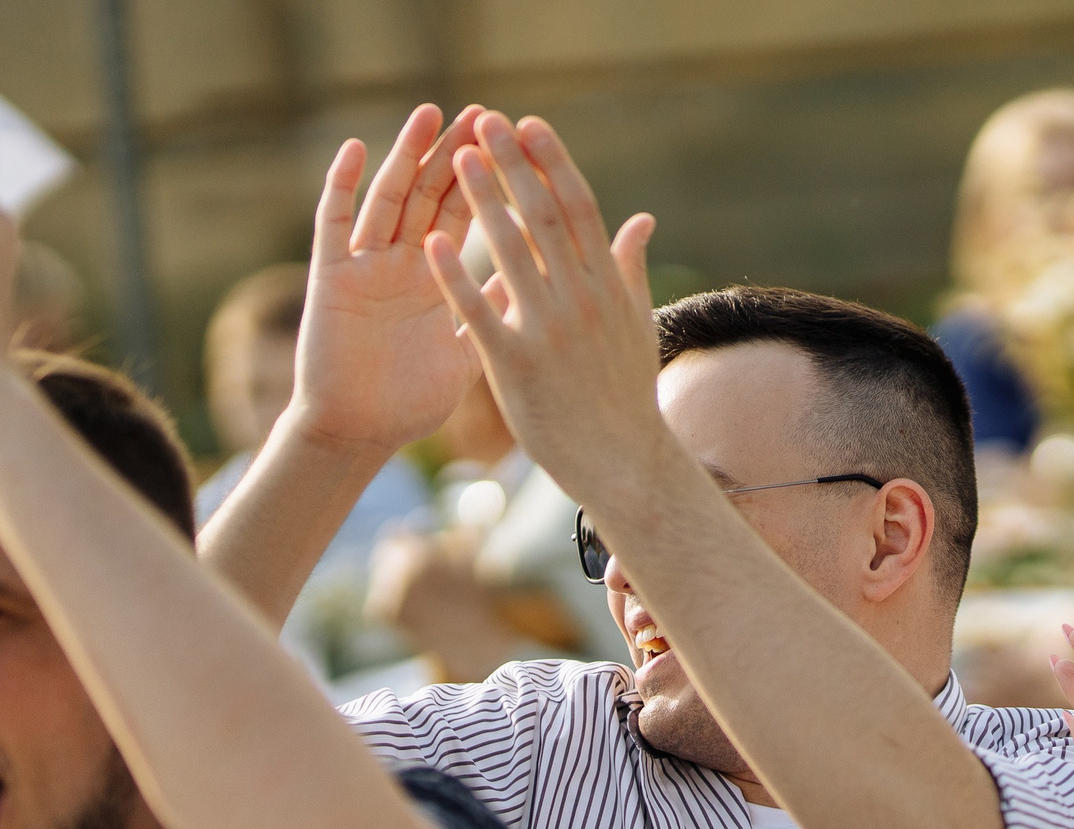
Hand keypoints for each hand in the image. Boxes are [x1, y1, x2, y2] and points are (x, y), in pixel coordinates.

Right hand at [282, 105, 492, 457]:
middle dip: (456, 156)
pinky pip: (333, 223)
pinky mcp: (330, 277)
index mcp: (436, 279)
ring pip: (388, 198)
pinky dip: (342, 185)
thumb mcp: (468, 351)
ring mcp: (364, 265)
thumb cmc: (410, 401)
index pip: (465, 216)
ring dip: (407, 156)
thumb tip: (543, 278)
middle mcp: (401, 264)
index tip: (515, 145)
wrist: (359, 436)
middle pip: (430, 196)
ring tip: (431, 115)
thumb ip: (496, 309)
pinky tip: (357, 149)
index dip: (487, 180)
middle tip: (484, 115)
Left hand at [424, 114, 668, 509]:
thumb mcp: (637, 325)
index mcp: (607, 286)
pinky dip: (456, 275)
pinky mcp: (516, 365)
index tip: (528, 125)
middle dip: (513, 164)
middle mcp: (581, 300)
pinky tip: (431, 241)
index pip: (579, 207)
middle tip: (484, 121)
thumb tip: (642, 219)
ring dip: (484, 201)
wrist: (623, 461)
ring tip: (456, 160)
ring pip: (512, 253)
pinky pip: (480, 311)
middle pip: (544, 217)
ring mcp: (549, 332)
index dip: (552, 162)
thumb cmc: (626, 394)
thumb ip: (630, 268)